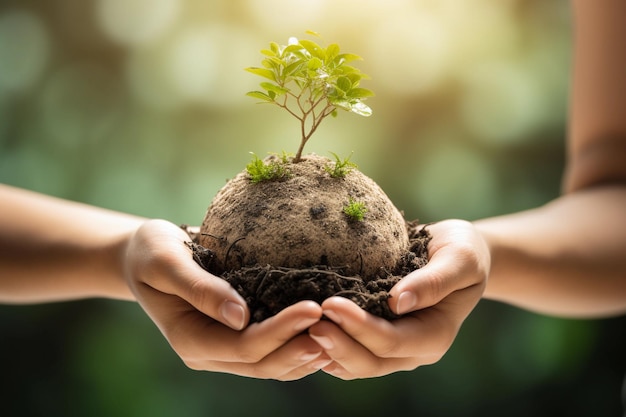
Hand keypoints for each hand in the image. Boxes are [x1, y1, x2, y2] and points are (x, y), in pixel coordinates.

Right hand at [123, 219, 328, 379]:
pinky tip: (324, 333)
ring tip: (340, 334)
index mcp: (190, 338)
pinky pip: (272, 351)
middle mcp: (209, 352)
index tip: (313, 307)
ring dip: (305, 353)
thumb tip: (240, 316)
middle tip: (338, 326)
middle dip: (300, 346)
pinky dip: (298, 345)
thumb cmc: (152, 251)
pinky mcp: (236, 336)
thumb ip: (199, 288)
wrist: (146, 256)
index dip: (280, 331)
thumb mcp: (166, 262)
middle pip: (263, 363)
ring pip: (271, 364)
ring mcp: (223, 349)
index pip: (243, 346)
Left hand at [308, 219, 489, 378]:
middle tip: (308, 322)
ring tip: (301, 329)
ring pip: (357, 365)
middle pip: (370, 361)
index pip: (392, 341)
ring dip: (328, 350)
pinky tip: (305, 333)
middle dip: (338, 344)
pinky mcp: (378, 340)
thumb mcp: (461, 258)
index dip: (360, 327)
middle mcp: (413, 350)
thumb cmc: (462, 251)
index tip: (331, 303)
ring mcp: (395, 350)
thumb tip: (399, 302)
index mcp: (435, 334)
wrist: (456, 254)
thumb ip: (435, 281)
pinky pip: (351, 354)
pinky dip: (328, 349)